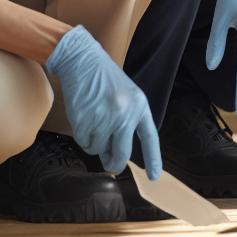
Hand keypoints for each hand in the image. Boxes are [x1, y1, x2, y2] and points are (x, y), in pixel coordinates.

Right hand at [45, 26, 161, 179]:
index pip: (149, 137)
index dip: (153, 158)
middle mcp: (125, 113)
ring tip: (93, 119)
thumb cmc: (103, 78)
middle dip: (115, 162)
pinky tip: (83, 117)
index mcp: (139, 105)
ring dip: (94, 142)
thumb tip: (115, 155)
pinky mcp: (86, 120)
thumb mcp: (124, 95)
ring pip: (99, 149)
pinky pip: (84, 142)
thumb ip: (126, 121)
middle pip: (122, 154)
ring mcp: (105, 117)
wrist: (82, 60)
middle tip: (110, 163)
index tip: (154, 176)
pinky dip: (82, 136)